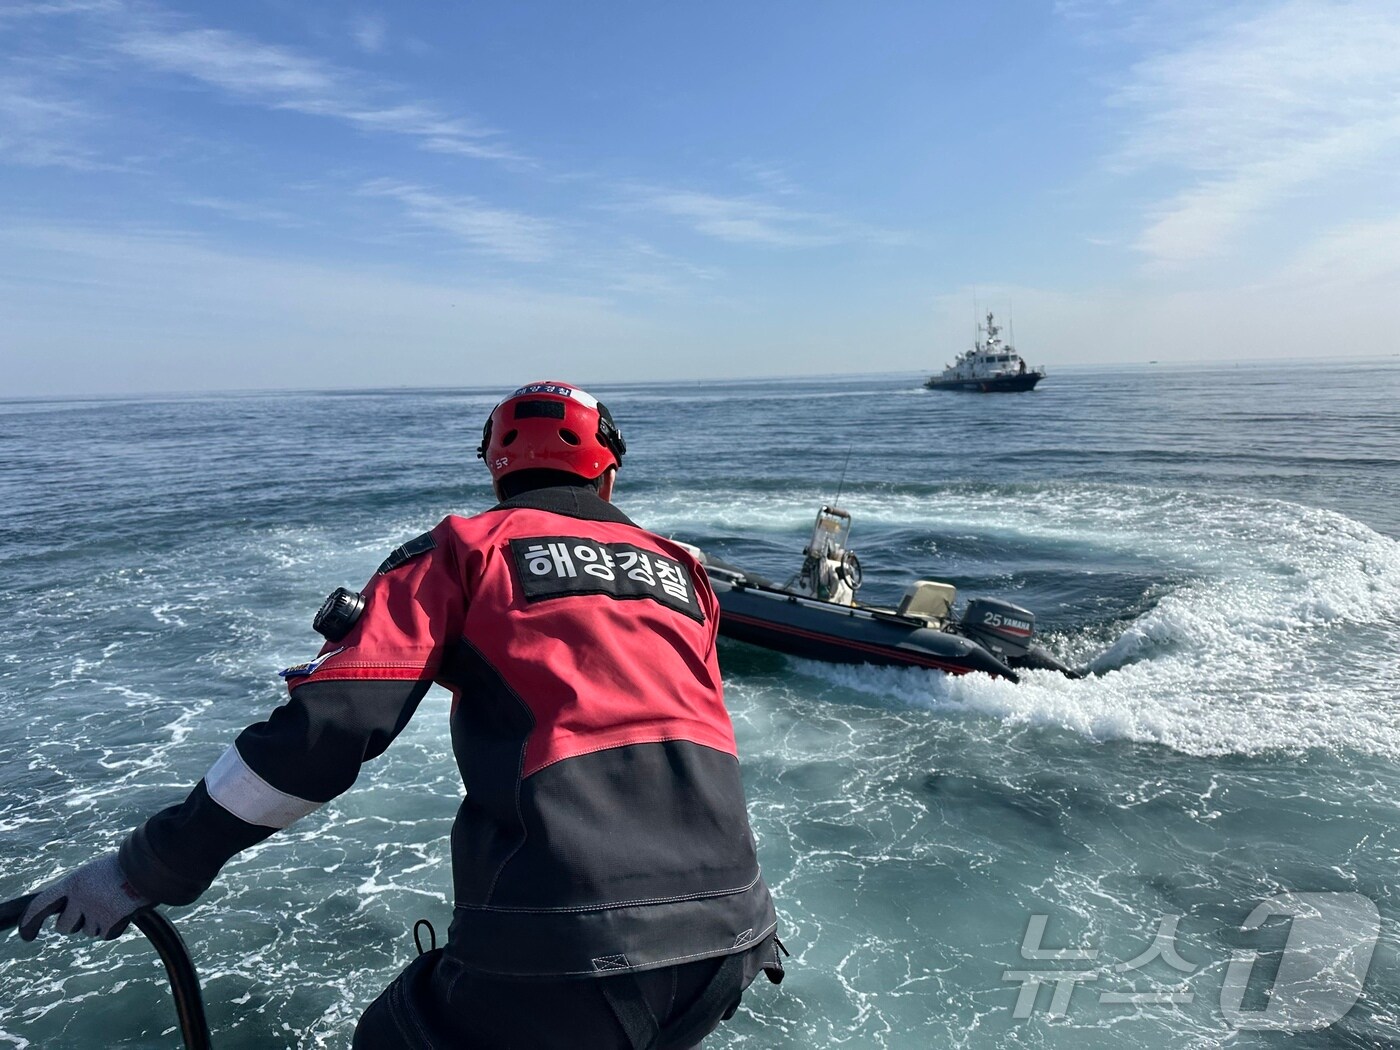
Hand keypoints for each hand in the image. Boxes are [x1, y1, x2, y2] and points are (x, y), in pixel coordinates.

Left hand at [19, 853, 150, 941]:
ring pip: (89, 931)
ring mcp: (95, 910)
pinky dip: (116, 927)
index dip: (30, 921)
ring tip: (117, 902)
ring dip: (100, 922)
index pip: (41, 904)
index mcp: (74, 881)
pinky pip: (107, 934)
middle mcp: (80, 897)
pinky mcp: (110, 921)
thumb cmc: (126, 867)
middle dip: (76, 923)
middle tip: (94, 909)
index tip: (27, 935)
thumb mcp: (95, 872)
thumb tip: (66, 911)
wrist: (153, 866)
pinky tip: (126, 910)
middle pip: (65, 927)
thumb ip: (78, 890)